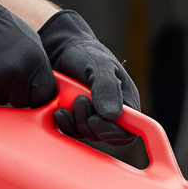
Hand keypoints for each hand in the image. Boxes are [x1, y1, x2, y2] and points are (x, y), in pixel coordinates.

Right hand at [0, 0, 55, 107]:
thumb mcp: (30, 43)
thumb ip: (38, 69)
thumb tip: (43, 92)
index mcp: (35, 63)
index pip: (43, 96)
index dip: (34, 93)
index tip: (26, 88)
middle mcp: (16, 74)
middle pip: (20, 101)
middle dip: (12, 92)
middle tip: (1, 70)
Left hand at [39, 10, 140, 145]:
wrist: (62, 51)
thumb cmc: (86, 54)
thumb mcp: (100, 65)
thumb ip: (107, 87)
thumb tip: (112, 115)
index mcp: (127, 103)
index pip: (128, 132)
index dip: (112, 133)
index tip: (94, 120)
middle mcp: (114, 114)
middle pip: (106, 137)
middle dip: (89, 125)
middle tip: (79, 102)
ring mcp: (96, 118)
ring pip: (89, 135)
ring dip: (76, 122)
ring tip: (70, 100)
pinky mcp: (79, 120)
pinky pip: (74, 132)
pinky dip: (65, 123)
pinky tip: (60, 110)